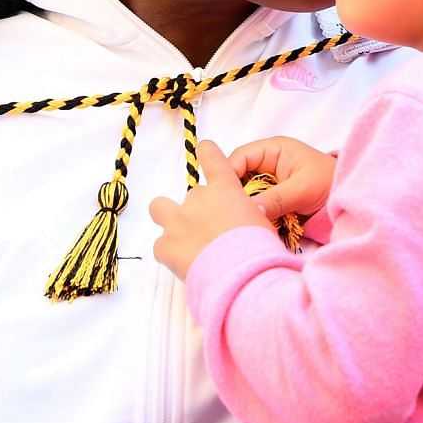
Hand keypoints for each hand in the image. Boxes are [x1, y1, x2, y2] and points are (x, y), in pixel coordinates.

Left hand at [151, 141, 272, 278]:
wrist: (240, 275)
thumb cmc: (259, 248)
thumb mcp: (262, 221)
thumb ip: (246, 212)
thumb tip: (242, 216)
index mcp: (224, 189)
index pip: (212, 158)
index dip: (207, 152)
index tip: (204, 148)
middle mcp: (197, 199)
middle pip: (192, 194)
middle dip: (199, 209)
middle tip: (212, 230)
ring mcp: (177, 221)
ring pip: (160, 208)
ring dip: (169, 218)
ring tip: (183, 237)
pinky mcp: (164, 246)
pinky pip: (161, 245)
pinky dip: (171, 252)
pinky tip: (185, 263)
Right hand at [226, 135, 336, 223]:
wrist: (352, 198)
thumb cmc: (331, 182)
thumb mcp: (303, 188)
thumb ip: (276, 198)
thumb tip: (251, 211)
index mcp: (273, 150)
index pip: (240, 157)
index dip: (228, 173)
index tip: (223, 194)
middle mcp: (267, 166)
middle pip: (238, 178)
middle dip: (235, 195)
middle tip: (231, 213)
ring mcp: (269, 185)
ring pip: (245, 196)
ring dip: (244, 208)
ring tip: (241, 222)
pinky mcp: (272, 202)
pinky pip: (256, 209)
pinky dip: (254, 217)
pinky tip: (252, 227)